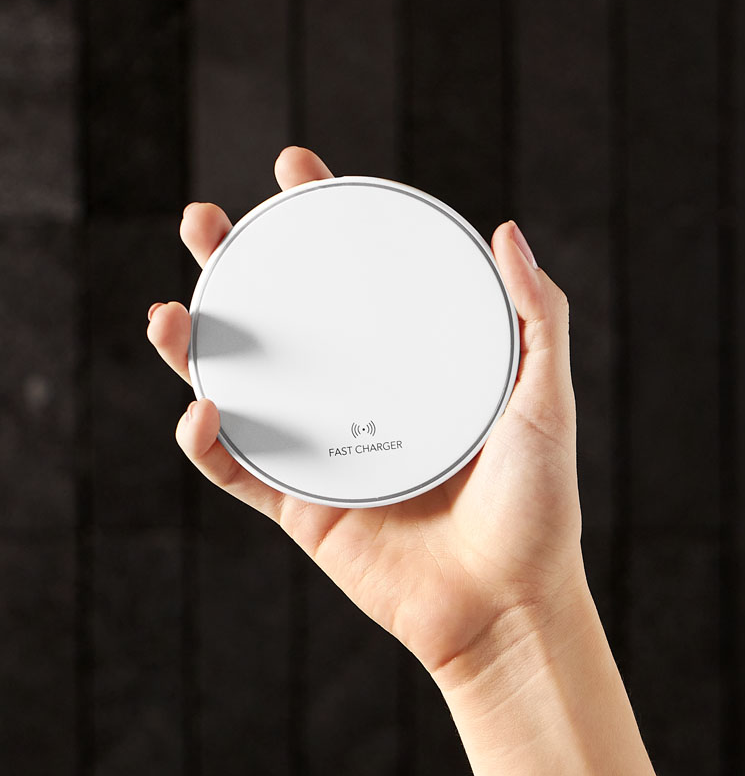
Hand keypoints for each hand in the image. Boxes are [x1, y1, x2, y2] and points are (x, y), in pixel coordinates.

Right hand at [147, 146, 585, 686]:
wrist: (507, 605)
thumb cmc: (537, 508)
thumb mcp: (545, 400)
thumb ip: (537, 318)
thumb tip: (505, 231)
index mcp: (407, 366)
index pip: (356, 279)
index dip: (321, 221)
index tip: (294, 170)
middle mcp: (358, 399)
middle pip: (282, 319)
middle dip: (234, 266)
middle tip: (205, 223)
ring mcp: (323, 451)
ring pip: (239, 385)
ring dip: (193, 345)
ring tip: (169, 311)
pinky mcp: (299, 507)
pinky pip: (235, 468)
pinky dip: (205, 438)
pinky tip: (206, 405)